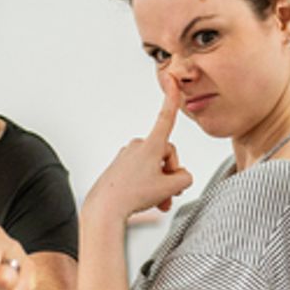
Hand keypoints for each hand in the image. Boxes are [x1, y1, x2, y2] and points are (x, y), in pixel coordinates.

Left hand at [85, 77, 193, 219]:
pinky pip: (142, 173)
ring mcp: (127, 156)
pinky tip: (148, 201)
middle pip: (166, 154)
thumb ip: (185, 178)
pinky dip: (149, 186)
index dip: (172, 100)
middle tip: (169, 193)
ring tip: (160, 202)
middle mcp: (138, 146)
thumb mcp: (170, 188)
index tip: (172, 81)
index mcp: (151, 145)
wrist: (104, 208)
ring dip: (161, 184)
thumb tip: (181, 176)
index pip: (166, 118)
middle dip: (170, 173)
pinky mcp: (120, 167)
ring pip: (154, 166)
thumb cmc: (134, 195)